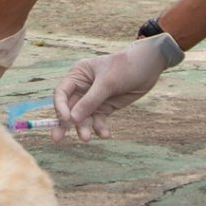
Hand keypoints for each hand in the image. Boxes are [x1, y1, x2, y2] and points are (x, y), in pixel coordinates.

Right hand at [52, 33, 183, 142]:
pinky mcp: (106, 107)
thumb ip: (90, 101)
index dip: (60, 107)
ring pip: (83, 117)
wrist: (149, 66)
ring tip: (87, 138)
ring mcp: (94, 98)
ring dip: (84, 128)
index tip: (65, 119)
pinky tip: (105, 134)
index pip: (62, 93)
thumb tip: (72, 119)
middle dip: (64, 123)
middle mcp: (83, 87)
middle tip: (56, 138)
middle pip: (69, 108)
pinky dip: (100, 128)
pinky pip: (98, 120)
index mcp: (78, 74)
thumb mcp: (107, 83)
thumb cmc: (125, 67)